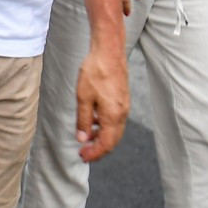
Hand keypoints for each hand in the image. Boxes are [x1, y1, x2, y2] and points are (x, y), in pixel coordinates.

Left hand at [73, 45, 129, 162]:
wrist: (109, 51)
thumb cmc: (95, 71)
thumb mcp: (83, 98)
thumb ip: (83, 120)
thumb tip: (82, 139)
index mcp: (113, 116)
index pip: (106, 144)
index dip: (95, 153)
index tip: (83, 156)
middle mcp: (122, 114)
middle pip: (113, 140)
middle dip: (99, 149)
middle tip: (84, 152)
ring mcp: (124, 106)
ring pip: (115, 130)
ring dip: (102, 137)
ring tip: (87, 137)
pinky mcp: (123, 98)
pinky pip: (116, 119)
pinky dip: (106, 126)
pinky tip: (94, 120)